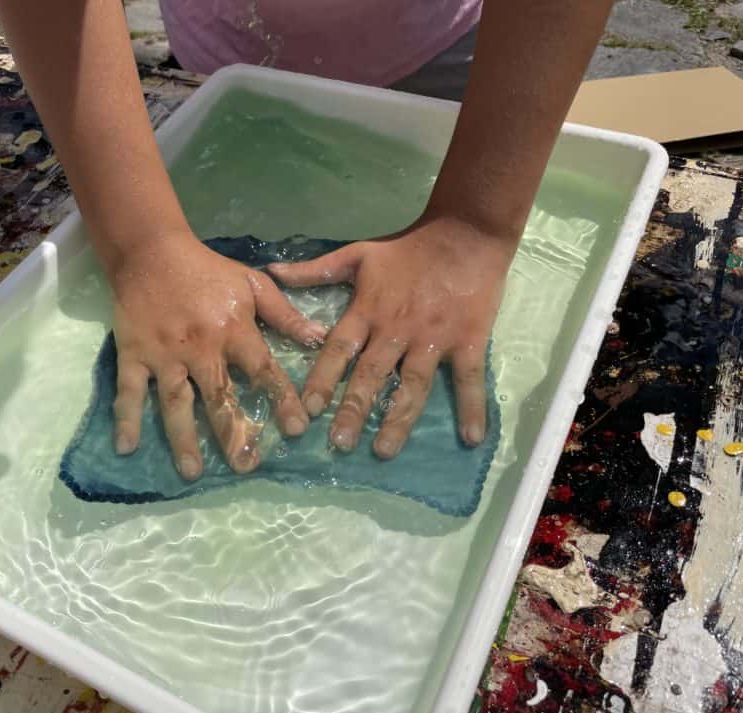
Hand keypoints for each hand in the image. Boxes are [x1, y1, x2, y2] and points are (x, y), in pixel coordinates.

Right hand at [107, 231, 325, 478]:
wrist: (151, 251)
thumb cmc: (207, 270)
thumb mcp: (252, 283)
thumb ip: (285, 314)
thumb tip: (320, 339)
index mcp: (233, 330)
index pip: (263, 370)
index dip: (281, 399)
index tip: (297, 429)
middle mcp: (200, 347)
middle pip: (219, 397)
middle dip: (233, 434)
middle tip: (246, 467)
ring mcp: (164, 354)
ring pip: (175, 402)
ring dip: (183, 438)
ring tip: (192, 472)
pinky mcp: (133, 354)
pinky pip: (129, 391)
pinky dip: (126, 418)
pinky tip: (125, 448)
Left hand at [268, 218, 511, 458]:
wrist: (465, 232)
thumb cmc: (408, 247)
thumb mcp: (357, 254)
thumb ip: (314, 270)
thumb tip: (270, 272)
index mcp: (368, 311)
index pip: (339, 349)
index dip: (323, 378)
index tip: (309, 408)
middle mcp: (396, 330)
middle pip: (371, 375)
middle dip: (353, 410)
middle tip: (339, 443)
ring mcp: (432, 338)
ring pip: (412, 385)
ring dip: (398, 419)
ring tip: (383, 450)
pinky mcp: (467, 341)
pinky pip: (468, 379)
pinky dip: (471, 408)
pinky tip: (470, 439)